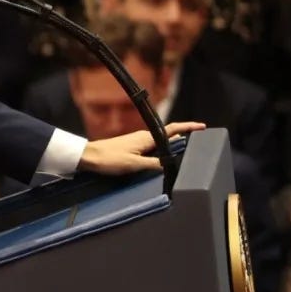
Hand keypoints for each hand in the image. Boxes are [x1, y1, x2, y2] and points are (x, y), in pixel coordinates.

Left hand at [77, 121, 205, 174]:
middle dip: (183, 138)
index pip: (171, 130)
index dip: (187, 128)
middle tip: (199, 141)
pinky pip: (151, 148)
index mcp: (146, 138)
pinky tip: (163, 158)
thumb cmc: (109, 159)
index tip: (202, 126)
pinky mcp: (131, 148)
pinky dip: (161, 151)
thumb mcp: (134, 164)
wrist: (88, 157)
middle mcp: (143, 137)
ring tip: (185, 151)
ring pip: (159, 143)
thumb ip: (154, 164)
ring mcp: (136, 142)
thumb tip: (169, 165)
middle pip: (167, 136)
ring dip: (171, 145)